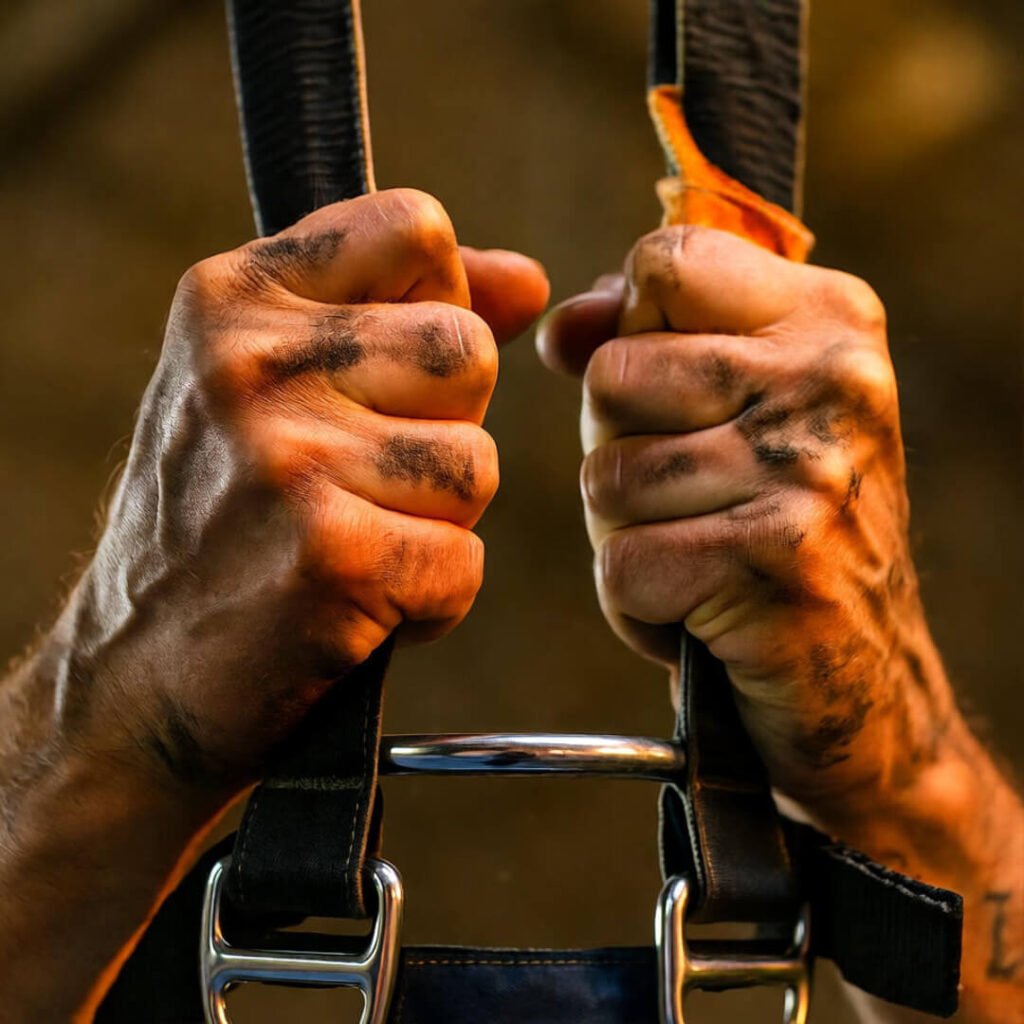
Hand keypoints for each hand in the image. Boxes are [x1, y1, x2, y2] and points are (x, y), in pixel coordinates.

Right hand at [56, 188, 548, 798]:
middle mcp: (250, 363)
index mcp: (233, 296)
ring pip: (476, 463)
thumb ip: (403, 309)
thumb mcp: (278, 384)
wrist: (136, 679)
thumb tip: (532, 280)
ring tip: (354, 543)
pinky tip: (360, 606)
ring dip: (436, 521)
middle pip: (467, 352)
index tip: (391, 370)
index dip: (437, 301)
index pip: (415, 229)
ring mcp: (288, 458)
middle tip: (362, 482)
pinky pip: (465, 562)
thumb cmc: (225, 519)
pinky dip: (432, 600)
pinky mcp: (331, 556)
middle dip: (442, 427)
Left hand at [538, 226, 954, 817]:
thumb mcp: (732, 412)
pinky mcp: (781, 560)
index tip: (665, 399)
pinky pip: (623, 567)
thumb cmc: (775, 531)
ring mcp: (811, 467)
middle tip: (690, 503)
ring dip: (626, 538)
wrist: (863, 678)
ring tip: (700, 558)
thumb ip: (647, 345)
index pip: (663, 264)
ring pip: (606, 478)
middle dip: (619, 452)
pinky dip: (639, 606)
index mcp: (828, 319)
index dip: (627, 337)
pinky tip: (703, 611)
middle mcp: (832, 378)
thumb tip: (559, 325)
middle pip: (612, 376)